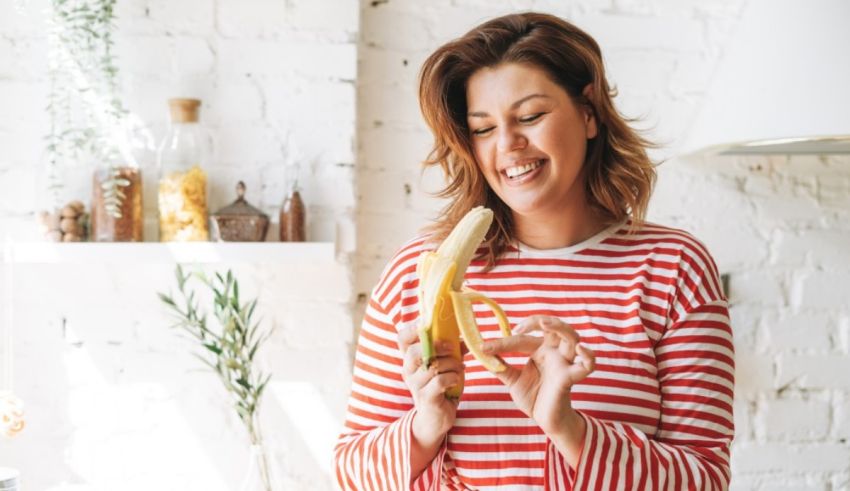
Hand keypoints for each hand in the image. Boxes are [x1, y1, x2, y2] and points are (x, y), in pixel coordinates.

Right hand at [398, 326, 463, 449]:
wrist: (435, 418)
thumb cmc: (440, 387)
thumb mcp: (444, 365)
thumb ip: (451, 350)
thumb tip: (465, 337)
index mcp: (410, 359)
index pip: (402, 338)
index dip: (413, 328)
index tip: (431, 325)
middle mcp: (408, 371)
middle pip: (414, 352)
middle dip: (436, 346)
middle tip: (452, 347)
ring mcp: (415, 385)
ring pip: (432, 367)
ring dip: (451, 364)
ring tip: (460, 367)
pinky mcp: (426, 398)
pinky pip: (439, 381)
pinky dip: (452, 377)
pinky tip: (456, 380)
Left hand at [483, 315, 594, 436]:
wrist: (545, 420)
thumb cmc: (534, 397)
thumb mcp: (512, 380)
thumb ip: (500, 367)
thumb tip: (482, 353)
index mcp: (540, 350)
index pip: (523, 338)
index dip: (503, 342)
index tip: (484, 347)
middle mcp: (554, 353)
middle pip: (554, 326)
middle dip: (539, 320)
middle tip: (519, 327)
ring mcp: (564, 364)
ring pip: (572, 337)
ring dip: (561, 327)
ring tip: (545, 324)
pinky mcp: (570, 378)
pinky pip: (588, 366)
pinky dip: (588, 356)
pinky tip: (581, 349)